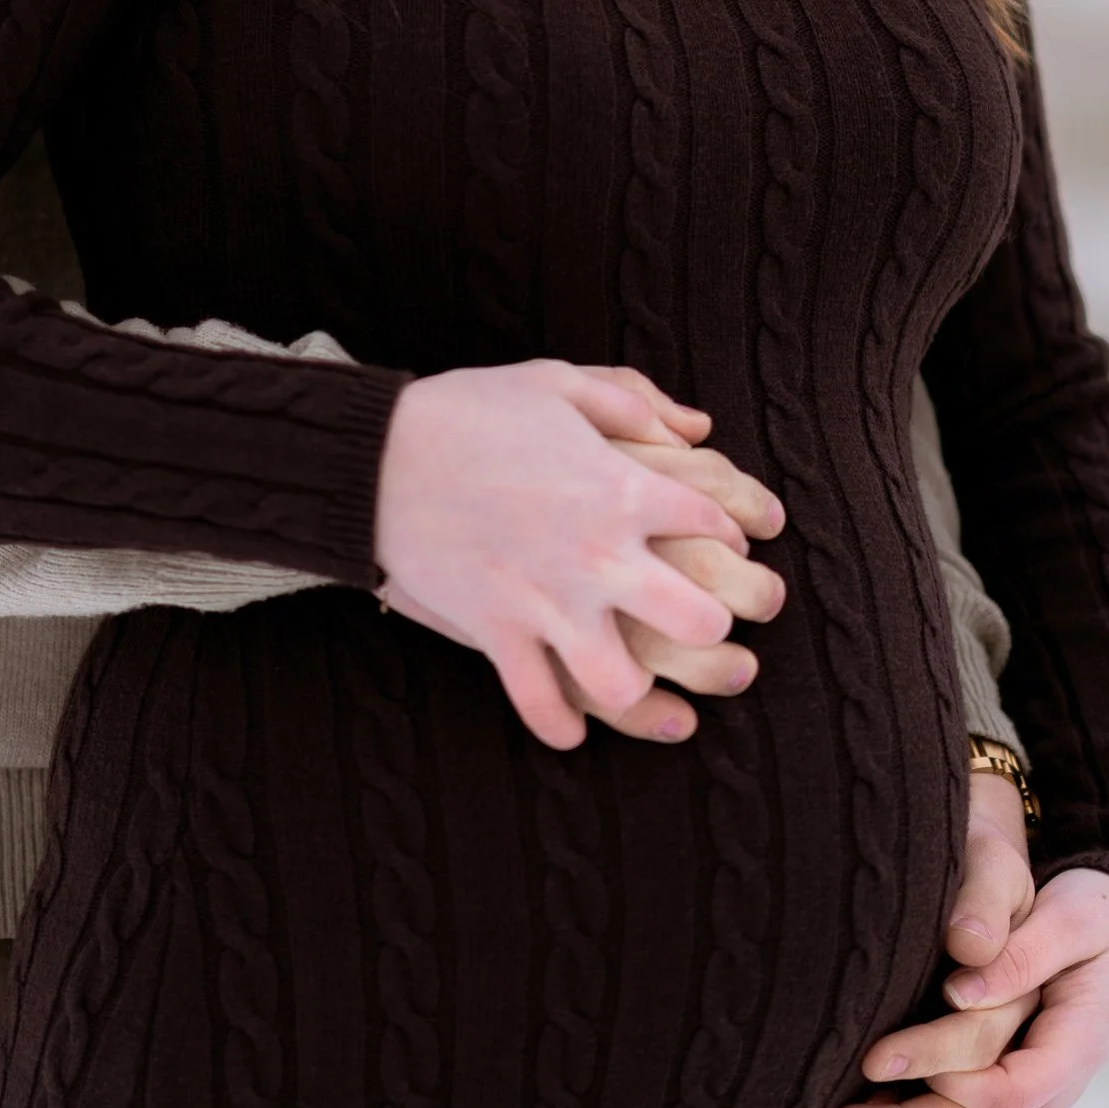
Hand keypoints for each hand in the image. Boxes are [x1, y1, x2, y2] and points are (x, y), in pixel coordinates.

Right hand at [375, 362, 755, 748]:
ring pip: (622, 682)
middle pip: (698, 619)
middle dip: (717, 626)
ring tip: (642, 676)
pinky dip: (560, 725)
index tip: (725, 538)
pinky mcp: (497, 633)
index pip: (715, 523)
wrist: (376, 454)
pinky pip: (540, 704)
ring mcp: (547, 603)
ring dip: (640, 688)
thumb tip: (699, 431)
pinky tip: (573, 724)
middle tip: (712, 623)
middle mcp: (598, 555)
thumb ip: (636, 402)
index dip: (733, 530)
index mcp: (623, 488)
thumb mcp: (558, 383)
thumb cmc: (470, 410)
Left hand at [814, 859, 1108, 1107]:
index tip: (880, 1059)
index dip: (945, 1079)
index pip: (1011, 1090)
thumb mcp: (1071, 916)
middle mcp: (1053, 1090)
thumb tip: (962, 988)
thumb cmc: (1097, 915)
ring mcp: (1030, 1102)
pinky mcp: (1002, 1097)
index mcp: (1075, 1047)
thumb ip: (1022, 951)